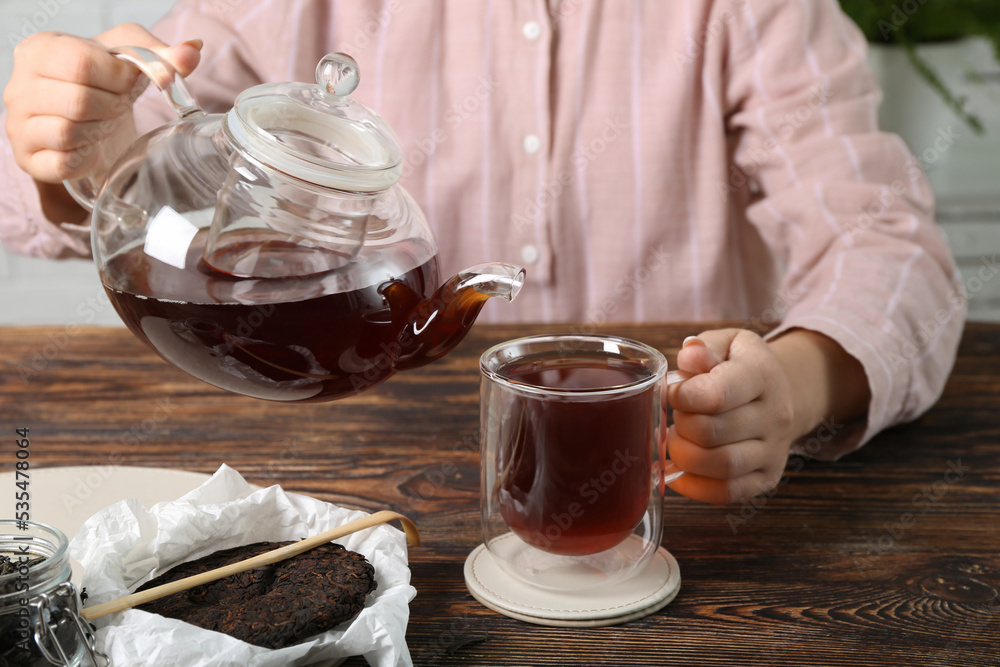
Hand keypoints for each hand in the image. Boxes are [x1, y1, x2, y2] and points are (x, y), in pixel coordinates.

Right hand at [3, 25, 201, 218]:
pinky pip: (63, 163)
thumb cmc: (102, 83)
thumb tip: (191, 52)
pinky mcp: (30, 160)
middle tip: (118, 106)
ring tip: (103, 123)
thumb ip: (161, 53)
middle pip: (78, 100)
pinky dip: (87, 158)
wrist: (86, 121)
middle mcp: (19, 86)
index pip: (81, 62)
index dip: (118, 77)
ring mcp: (20, 125)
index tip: (126, 82)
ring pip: (68, 132)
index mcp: (40, 50)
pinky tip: (92, 146)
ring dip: (100, 131)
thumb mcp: (128, 59)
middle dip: (112, 106)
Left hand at [664, 329, 796, 504]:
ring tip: (677, 439)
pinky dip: (694, 486)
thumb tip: (689, 354)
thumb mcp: (727, 342)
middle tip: (677, 415)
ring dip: (684, 456)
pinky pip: (727, 492)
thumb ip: (705, 347)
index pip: (716, 395)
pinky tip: (679, 469)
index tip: (672, 392)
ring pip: (721, 465)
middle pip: (712, 433)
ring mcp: (774, 451)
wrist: (782, 393)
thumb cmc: (741, 366)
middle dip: (681, 425)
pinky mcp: (766, 477)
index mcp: (762, 375)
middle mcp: (775, 416)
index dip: (682, 397)